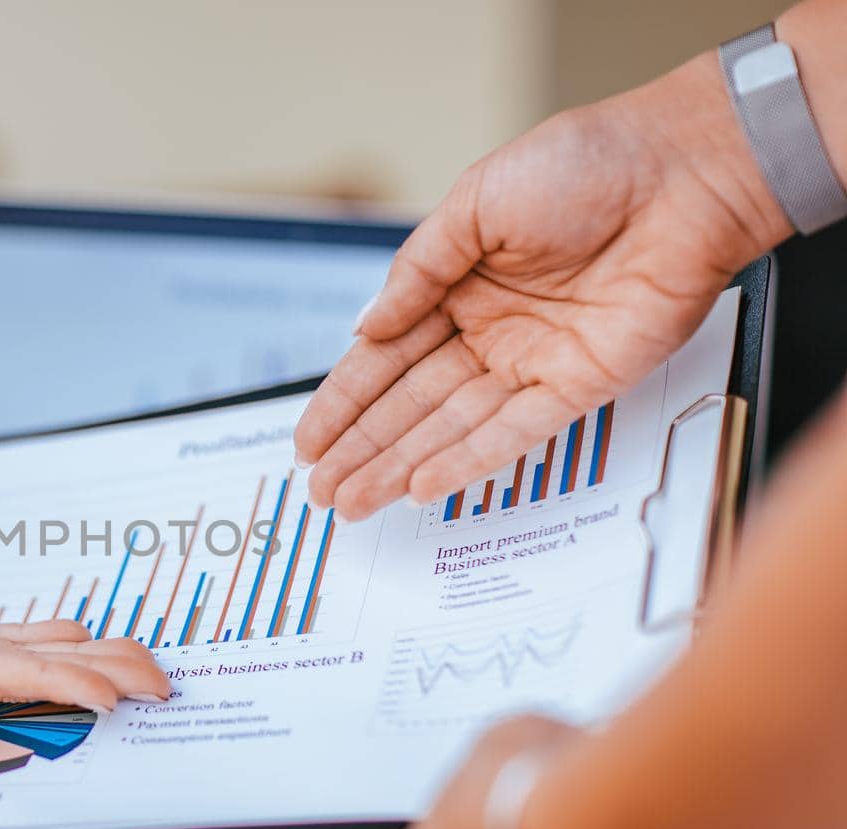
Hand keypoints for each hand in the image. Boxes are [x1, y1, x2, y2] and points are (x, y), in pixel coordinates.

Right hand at [295, 53, 789, 519]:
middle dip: (362, 449)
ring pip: (451, 427)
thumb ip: (417, 272)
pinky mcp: (580, 383)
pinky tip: (423, 486)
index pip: (384, 358)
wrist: (683, 170)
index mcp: (457, 286)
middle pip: (410, 404)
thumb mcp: (475, 201)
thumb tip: (365, 328)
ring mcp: (532, 362)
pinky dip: (468, 460)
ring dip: (400, 466)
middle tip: (322, 491)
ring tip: (354, 501)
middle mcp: (490, 331)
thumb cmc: (588, 163)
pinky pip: (515, 432)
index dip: (343, 401)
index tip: (309, 440)